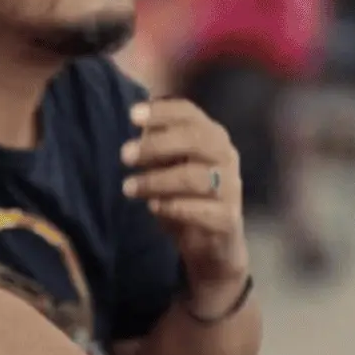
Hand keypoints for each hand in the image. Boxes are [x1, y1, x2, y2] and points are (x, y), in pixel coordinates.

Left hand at [120, 99, 247, 310]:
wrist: (213, 242)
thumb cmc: (185, 195)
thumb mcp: (168, 167)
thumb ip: (155, 146)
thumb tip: (136, 123)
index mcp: (211, 137)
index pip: (190, 114)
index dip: (162, 112)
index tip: (132, 115)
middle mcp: (226, 157)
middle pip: (197, 140)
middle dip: (157, 145)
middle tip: (124, 155)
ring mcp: (230, 188)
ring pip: (196, 177)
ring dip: (157, 180)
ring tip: (128, 187)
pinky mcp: (228, 219)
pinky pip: (203, 211)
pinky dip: (175, 207)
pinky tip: (154, 207)